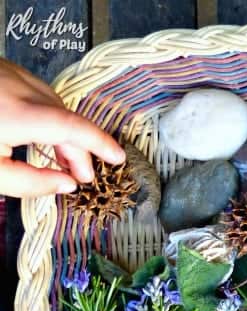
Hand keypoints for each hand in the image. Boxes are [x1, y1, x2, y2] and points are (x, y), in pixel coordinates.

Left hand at [0, 58, 124, 196]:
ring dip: (62, 134)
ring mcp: (10, 75)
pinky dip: (46, 118)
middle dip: (79, 150)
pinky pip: (36, 96)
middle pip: (66, 119)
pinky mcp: (1, 71)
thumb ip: (30, 183)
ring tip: (60, 160)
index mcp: (20, 114)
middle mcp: (21, 89)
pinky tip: (37, 136)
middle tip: (81, 177)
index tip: (118, 159)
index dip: (101, 144)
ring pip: (53, 106)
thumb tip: (65, 186)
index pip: (74, 129)